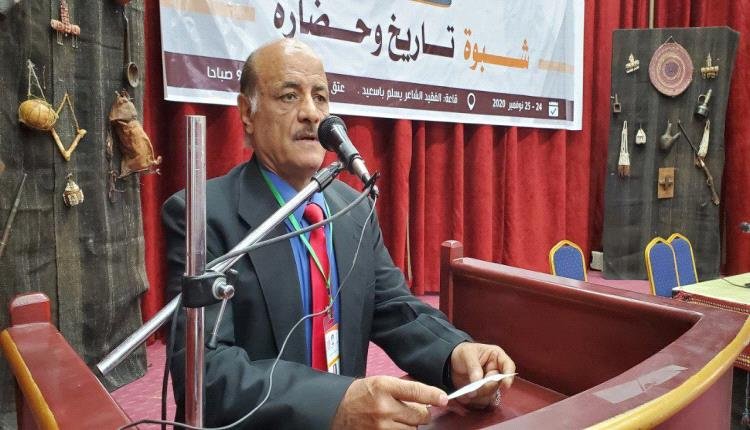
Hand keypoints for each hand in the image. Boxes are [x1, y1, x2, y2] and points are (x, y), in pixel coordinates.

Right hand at [331, 375, 447, 429]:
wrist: (335, 410)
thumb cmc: (360, 395)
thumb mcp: (379, 383)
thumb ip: (403, 389)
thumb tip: (429, 397)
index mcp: (383, 387)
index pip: (416, 391)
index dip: (433, 395)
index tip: (443, 398)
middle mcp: (383, 407)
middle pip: (420, 415)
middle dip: (420, 412)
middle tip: (411, 410)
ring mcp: (381, 426)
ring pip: (413, 429)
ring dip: (410, 425)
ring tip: (397, 419)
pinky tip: (394, 426)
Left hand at [449, 342, 514, 409]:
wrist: (452, 363)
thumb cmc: (463, 353)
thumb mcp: (467, 354)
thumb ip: (473, 367)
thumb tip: (478, 381)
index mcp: (496, 356)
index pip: (509, 366)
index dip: (509, 376)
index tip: (505, 385)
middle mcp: (496, 370)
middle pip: (499, 383)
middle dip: (487, 386)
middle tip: (475, 385)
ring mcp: (490, 382)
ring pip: (492, 392)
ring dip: (480, 393)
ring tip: (468, 389)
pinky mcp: (484, 391)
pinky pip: (485, 399)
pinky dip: (476, 398)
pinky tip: (468, 393)